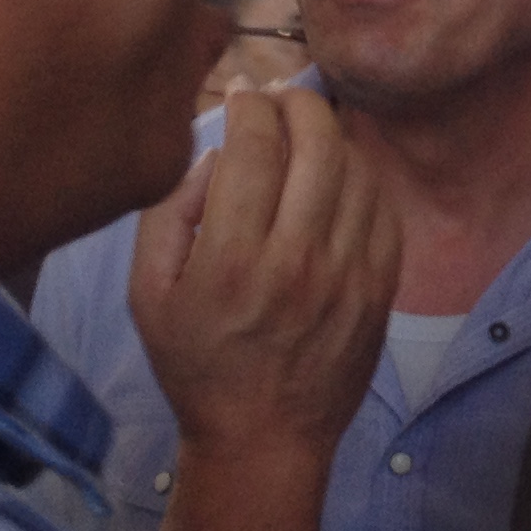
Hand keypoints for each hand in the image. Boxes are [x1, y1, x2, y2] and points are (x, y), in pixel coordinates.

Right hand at [131, 85, 400, 471]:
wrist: (263, 437)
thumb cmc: (196, 364)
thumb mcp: (147, 294)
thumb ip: (167, 213)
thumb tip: (212, 153)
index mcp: (231, 261)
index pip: (253, 148)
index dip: (248, 105)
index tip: (240, 93)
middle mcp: (296, 263)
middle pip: (316, 145)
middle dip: (298, 104)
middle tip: (282, 98)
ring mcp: (347, 277)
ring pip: (356, 171)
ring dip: (332, 136)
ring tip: (308, 131)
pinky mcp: (379, 290)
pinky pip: (383, 210)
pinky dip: (362, 178)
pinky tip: (338, 174)